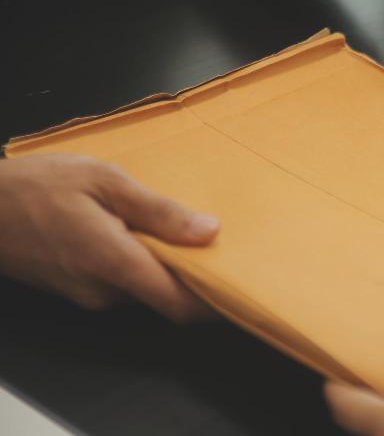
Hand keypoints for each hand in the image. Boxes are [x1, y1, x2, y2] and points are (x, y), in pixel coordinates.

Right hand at [0, 154, 219, 321]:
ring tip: (189, 228)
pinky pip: (123, 281)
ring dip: (168, 265)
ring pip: (145, 287)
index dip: (215, 303)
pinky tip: (149, 231)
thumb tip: (209, 231)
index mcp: (114, 263)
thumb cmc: (36, 187)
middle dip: (196, 275)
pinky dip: (144, 262)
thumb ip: (159, 211)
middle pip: (166, 295)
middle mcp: (103, 290)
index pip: (179, 304)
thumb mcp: (105, 181)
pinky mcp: (77, 288)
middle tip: (227, 243)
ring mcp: (88, 293)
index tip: (245, 285)